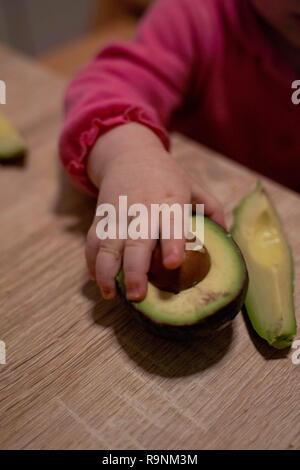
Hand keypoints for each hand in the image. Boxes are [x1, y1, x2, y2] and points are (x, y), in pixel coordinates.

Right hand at [85, 123, 224, 300]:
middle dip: (134, 270)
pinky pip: (92, 241)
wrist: (129, 154)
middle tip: (137, 295)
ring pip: (107, 245)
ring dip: (106, 271)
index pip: (172, 222)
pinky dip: (92, 262)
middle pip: (135, 242)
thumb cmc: (166, 176)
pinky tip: (98, 279)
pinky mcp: (101, 217)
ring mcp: (118, 213)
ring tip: (110, 294)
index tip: (173, 264)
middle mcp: (142, 209)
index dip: (172, 243)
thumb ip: (212, 210)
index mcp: (170, 200)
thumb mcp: (193, 185)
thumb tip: (227, 238)